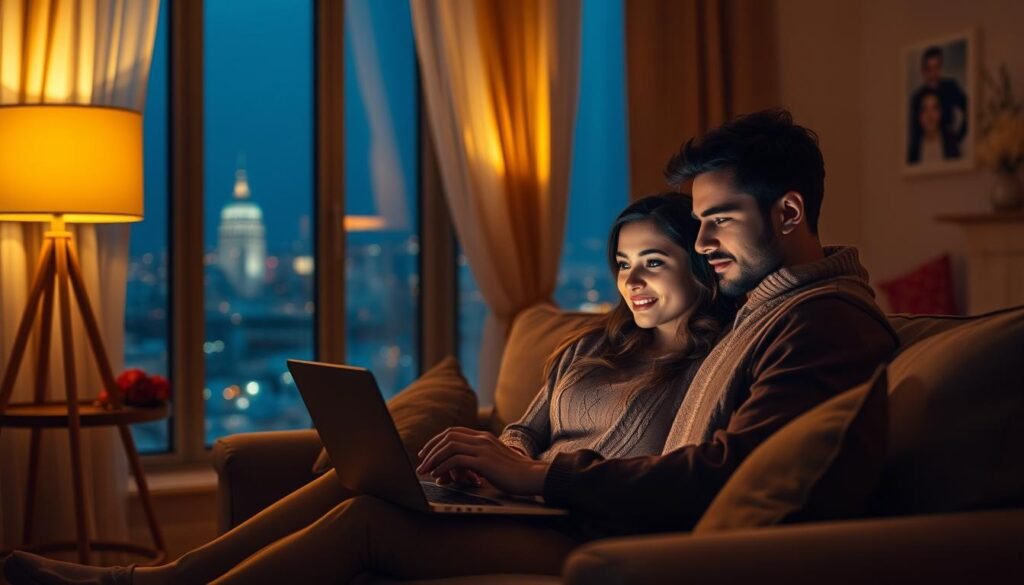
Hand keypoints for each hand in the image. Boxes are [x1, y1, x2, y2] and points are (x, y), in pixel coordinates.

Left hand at [417, 427, 549, 495]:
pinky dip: (443, 466)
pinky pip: (456, 460)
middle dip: (431, 448)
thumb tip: (453, 475)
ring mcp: (483, 448)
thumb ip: (474, 465)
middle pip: (448, 436)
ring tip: (425, 470)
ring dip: (434, 458)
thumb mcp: (492, 465)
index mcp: (484, 437)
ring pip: (449, 446)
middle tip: (421, 462)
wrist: (533, 476)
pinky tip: (437, 475)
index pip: (454, 432)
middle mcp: (482, 439)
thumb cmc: (514, 475)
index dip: (437, 441)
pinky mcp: (484, 461)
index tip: (427, 452)